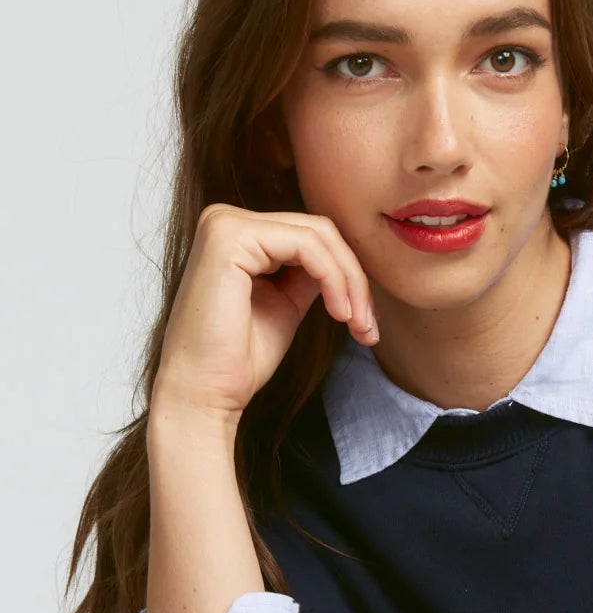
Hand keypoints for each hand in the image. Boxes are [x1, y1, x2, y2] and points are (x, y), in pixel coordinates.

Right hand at [153, 202, 379, 422]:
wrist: (204, 393)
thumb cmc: (238, 359)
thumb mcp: (285, 305)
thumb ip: (308, 275)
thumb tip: (344, 260)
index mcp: (236, 234)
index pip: (310, 236)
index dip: (348, 276)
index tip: (365, 322)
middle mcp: (225, 219)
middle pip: (318, 231)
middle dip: (354, 279)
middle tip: (368, 326)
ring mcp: (225, 223)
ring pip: (318, 236)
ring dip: (350, 283)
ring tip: (358, 325)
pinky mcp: (230, 236)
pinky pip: (307, 246)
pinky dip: (334, 279)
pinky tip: (339, 314)